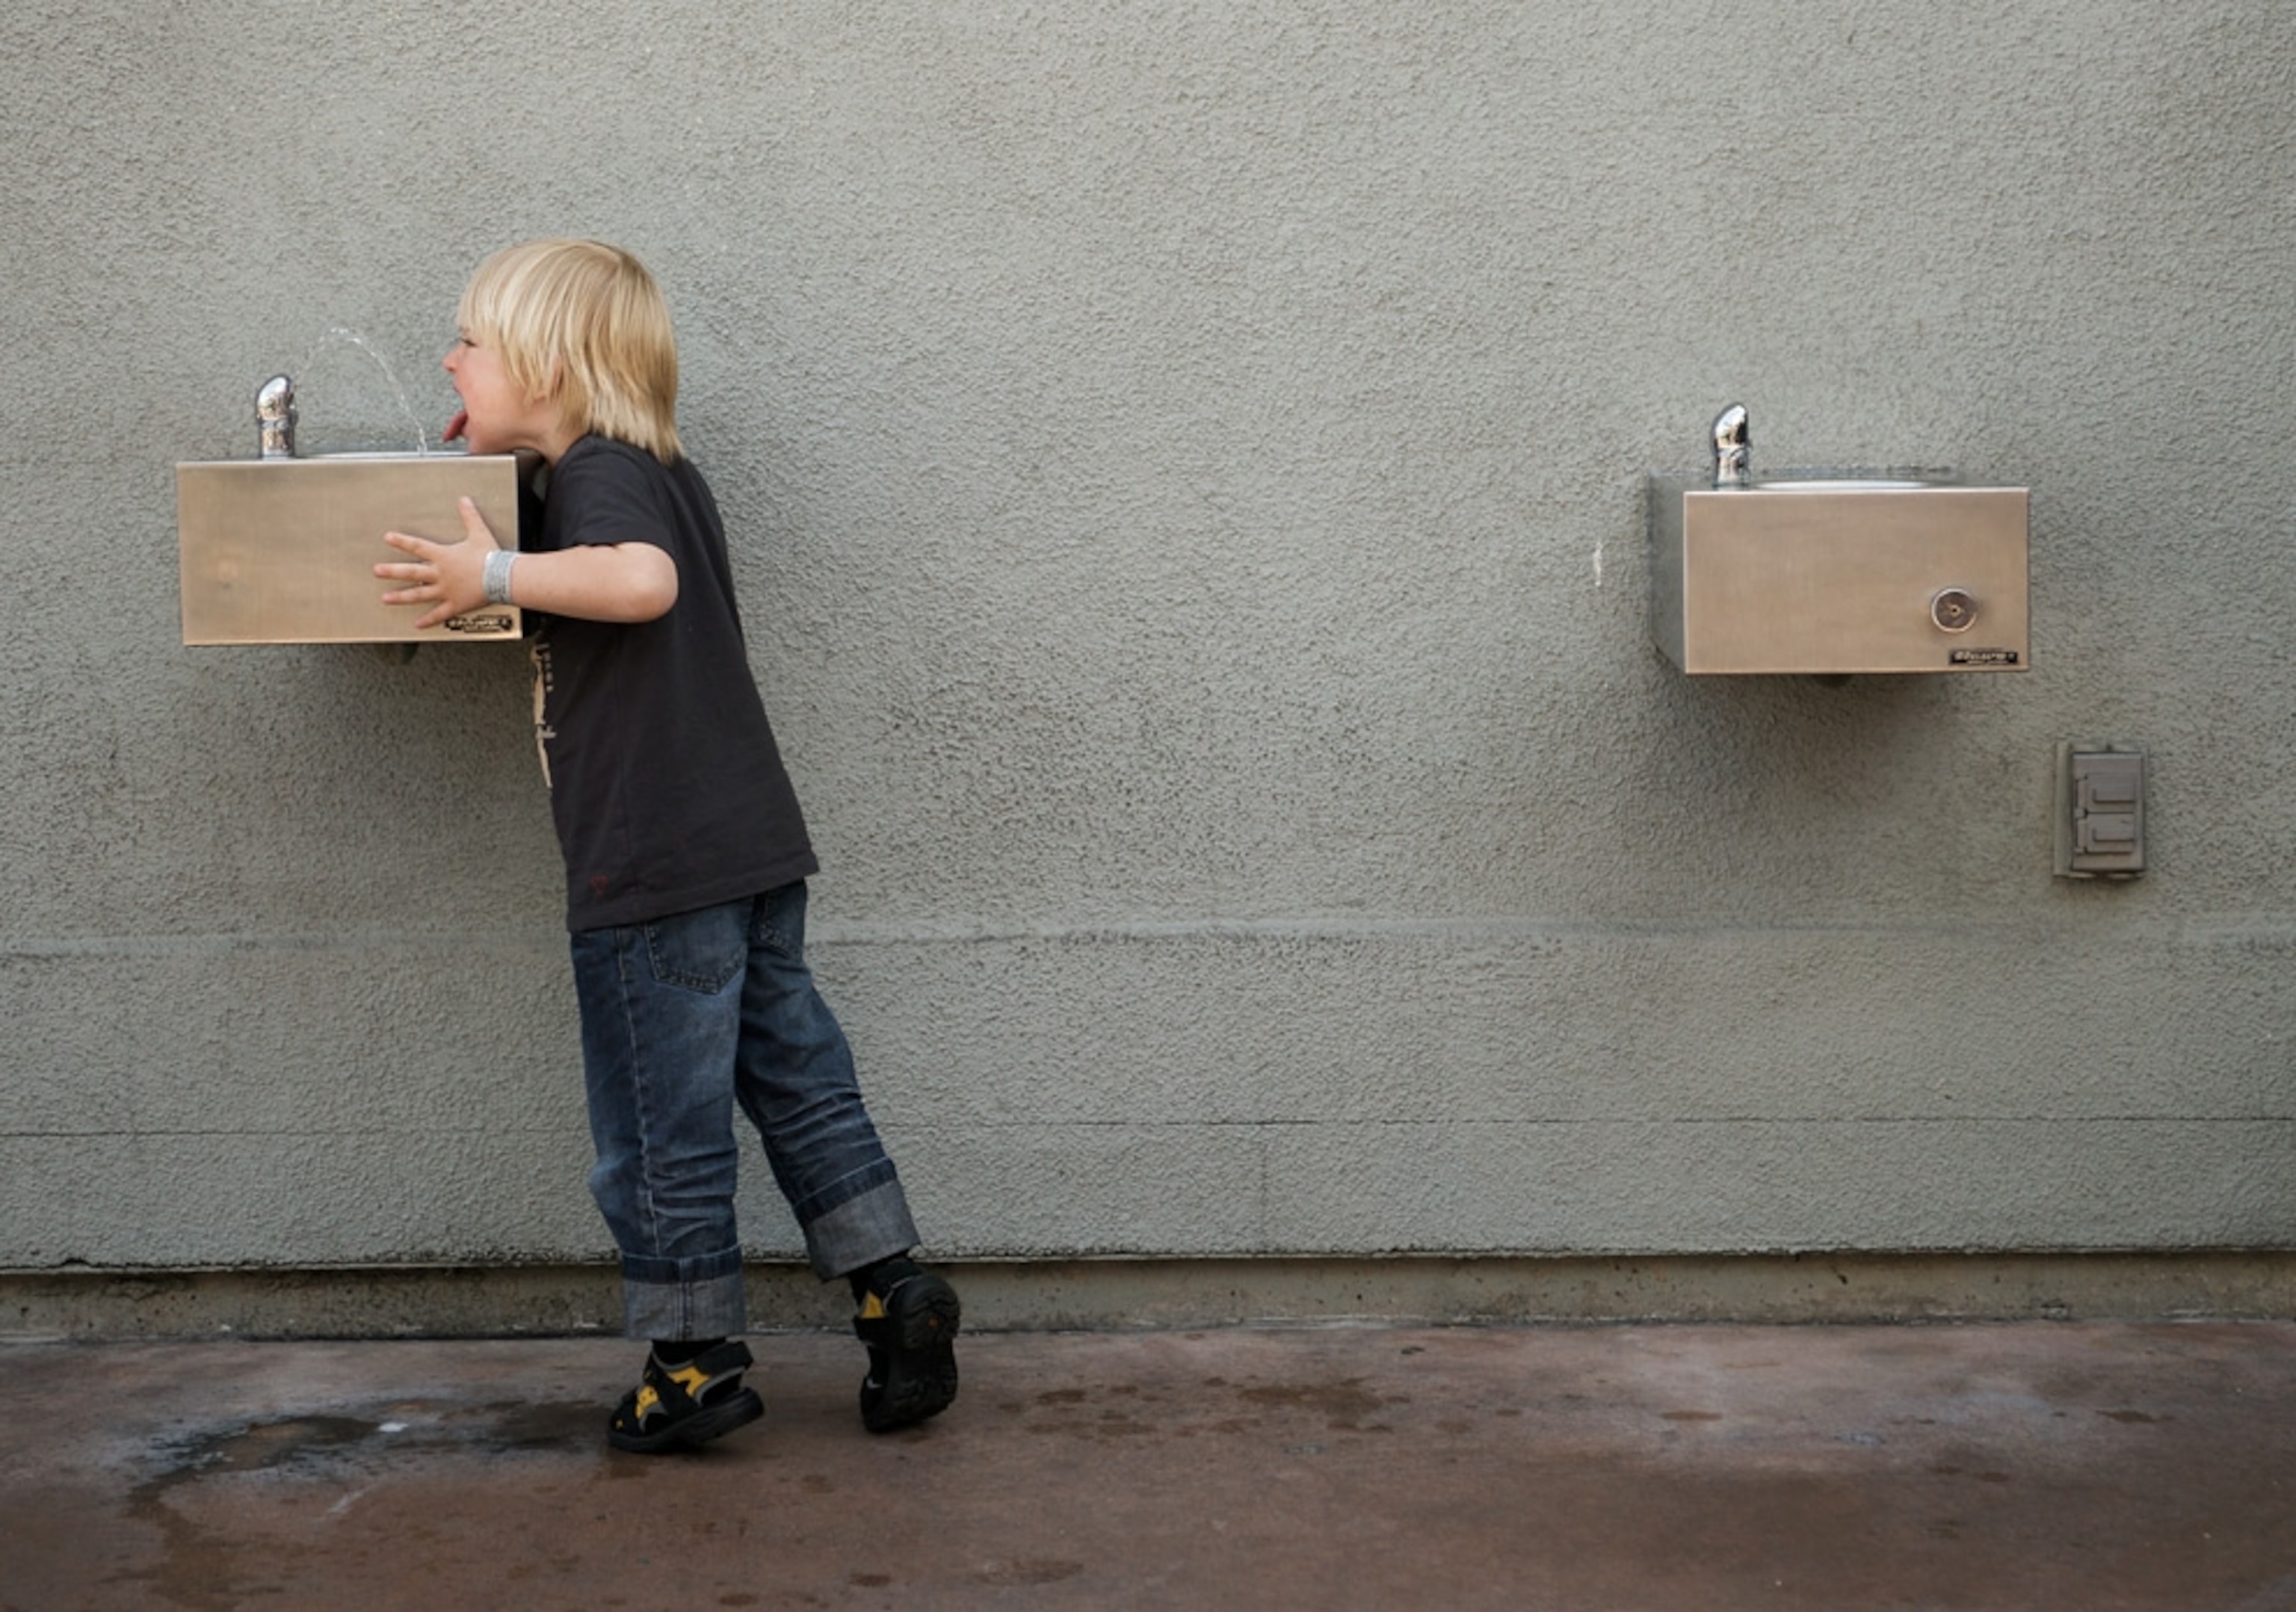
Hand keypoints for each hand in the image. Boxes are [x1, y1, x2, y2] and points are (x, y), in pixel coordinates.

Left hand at [376, 497, 498, 629]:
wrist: (502, 577)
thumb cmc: (491, 557)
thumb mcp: (479, 533)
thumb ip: (469, 516)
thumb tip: (464, 501)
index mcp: (444, 556)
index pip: (418, 546)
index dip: (402, 541)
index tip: (388, 538)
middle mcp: (441, 574)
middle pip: (411, 572)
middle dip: (392, 571)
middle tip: (377, 571)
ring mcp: (446, 591)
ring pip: (419, 594)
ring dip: (401, 596)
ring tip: (386, 598)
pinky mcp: (455, 604)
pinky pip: (439, 614)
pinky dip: (428, 620)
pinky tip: (417, 624)